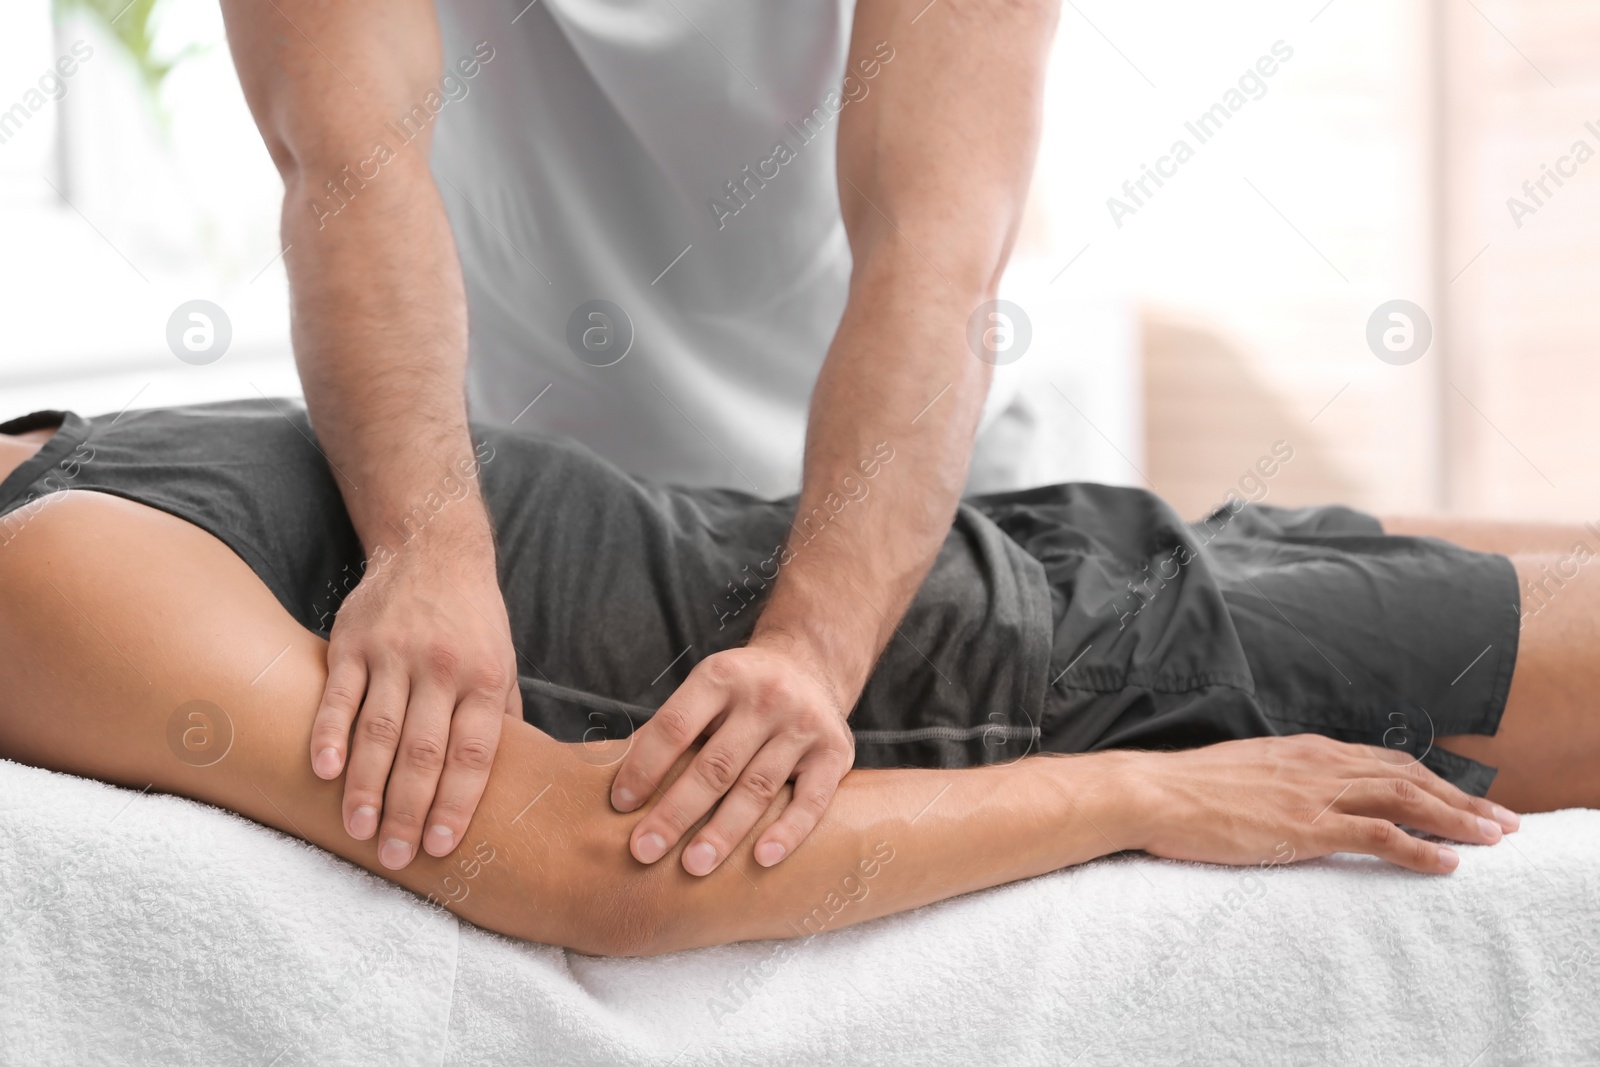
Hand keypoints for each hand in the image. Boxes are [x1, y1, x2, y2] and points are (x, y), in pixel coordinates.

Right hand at [310, 531, 517, 869]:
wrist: (434, 547)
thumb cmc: (473, 620)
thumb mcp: (503, 663)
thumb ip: (501, 719)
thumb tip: (515, 782)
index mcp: (486, 678)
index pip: (473, 753)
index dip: (456, 802)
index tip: (440, 846)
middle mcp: (442, 668)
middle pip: (423, 751)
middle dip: (409, 810)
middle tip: (394, 857)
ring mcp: (395, 654)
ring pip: (379, 730)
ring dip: (367, 785)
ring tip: (359, 830)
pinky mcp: (354, 642)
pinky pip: (339, 694)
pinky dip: (329, 734)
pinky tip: (323, 772)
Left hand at [610, 642, 856, 875]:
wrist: (810, 664)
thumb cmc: (741, 692)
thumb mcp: (706, 688)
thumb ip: (673, 727)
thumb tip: (619, 782)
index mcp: (721, 677)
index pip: (675, 726)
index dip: (645, 767)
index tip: (620, 805)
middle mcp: (765, 697)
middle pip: (714, 764)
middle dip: (675, 811)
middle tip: (644, 850)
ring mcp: (802, 725)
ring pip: (758, 787)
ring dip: (723, 831)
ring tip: (693, 866)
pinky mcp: (835, 751)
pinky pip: (811, 800)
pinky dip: (788, 832)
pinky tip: (762, 858)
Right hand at [1117, 734, 1520, 873]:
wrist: (1154, 792)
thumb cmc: (1186, 788)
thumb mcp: (1243, 772)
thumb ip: (1278, 779)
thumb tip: (1291, 796)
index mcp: (1304, 749)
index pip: (1383, 759)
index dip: (1430, 778)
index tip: (1460, 796)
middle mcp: (1319, 763)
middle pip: (1409, 776)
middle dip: (1461, 799)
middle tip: (1502, 821)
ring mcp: (1315, 793)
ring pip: (1406, 800)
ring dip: (1457, 820)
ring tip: (1492, 840)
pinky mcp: (1306, 826)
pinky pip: (1378, 835)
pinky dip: (1419, 848)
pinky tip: (1446, 863)